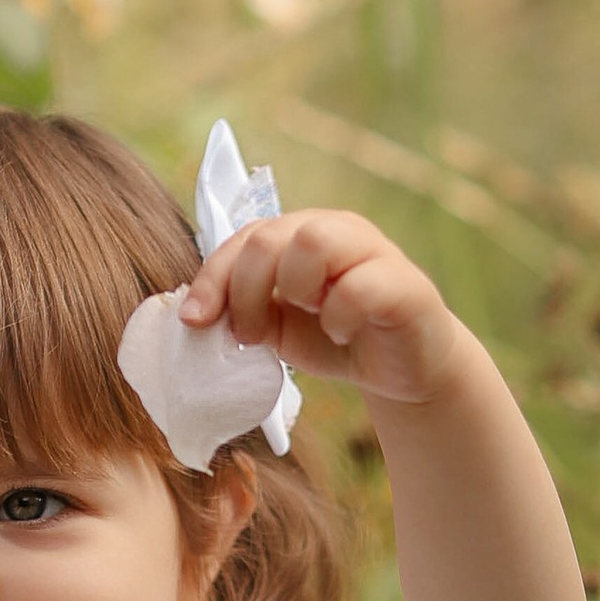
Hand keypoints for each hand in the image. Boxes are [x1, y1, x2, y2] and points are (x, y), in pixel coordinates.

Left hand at [181, 207, 466, 407]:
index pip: (244, 238)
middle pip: (269, 236)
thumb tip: (194, 315)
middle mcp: (336, 230)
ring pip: (313, 241)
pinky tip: (341, 333)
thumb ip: (243, 311)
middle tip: (251, 335)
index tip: (195, 320)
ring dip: (294, 289)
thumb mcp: (277, 327)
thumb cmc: (338, 338)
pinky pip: (358, 286)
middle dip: (246, 291)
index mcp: (299, 234)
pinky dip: (338, 315)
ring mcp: (373, 251)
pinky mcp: (405, 284)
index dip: (212, 278)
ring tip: (307, 319)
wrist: (402, 370)